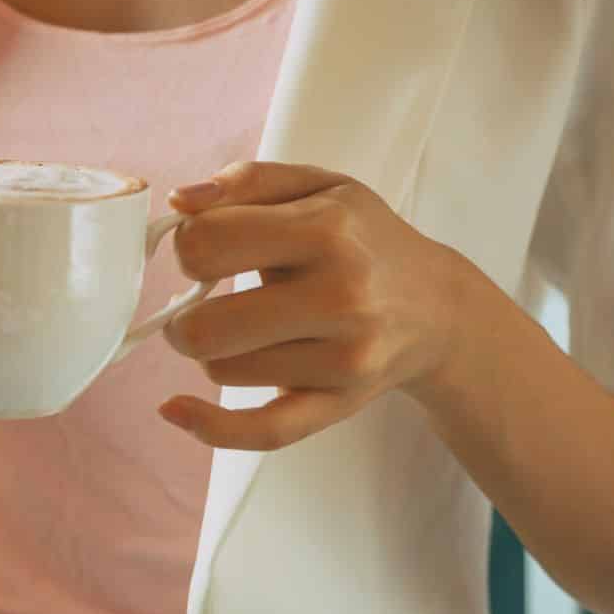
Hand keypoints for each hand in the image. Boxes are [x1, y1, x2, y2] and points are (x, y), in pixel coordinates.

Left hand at [159, 161, 483, 449]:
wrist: (435, 307)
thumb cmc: (363, 241)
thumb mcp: (317, 188)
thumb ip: (246, 182)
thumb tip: (178, 203)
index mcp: (327, 230)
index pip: (207, 244)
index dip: (189, 246)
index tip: (205, 251)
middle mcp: (340, 297)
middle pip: (205, 327)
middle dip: (184, 315)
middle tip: (201, 304)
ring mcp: (342, 359)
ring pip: (221, 370)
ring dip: (216, 352)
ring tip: (245, 329)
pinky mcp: (338, 405)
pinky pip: (261, 432)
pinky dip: (209, 426)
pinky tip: (177, 409)